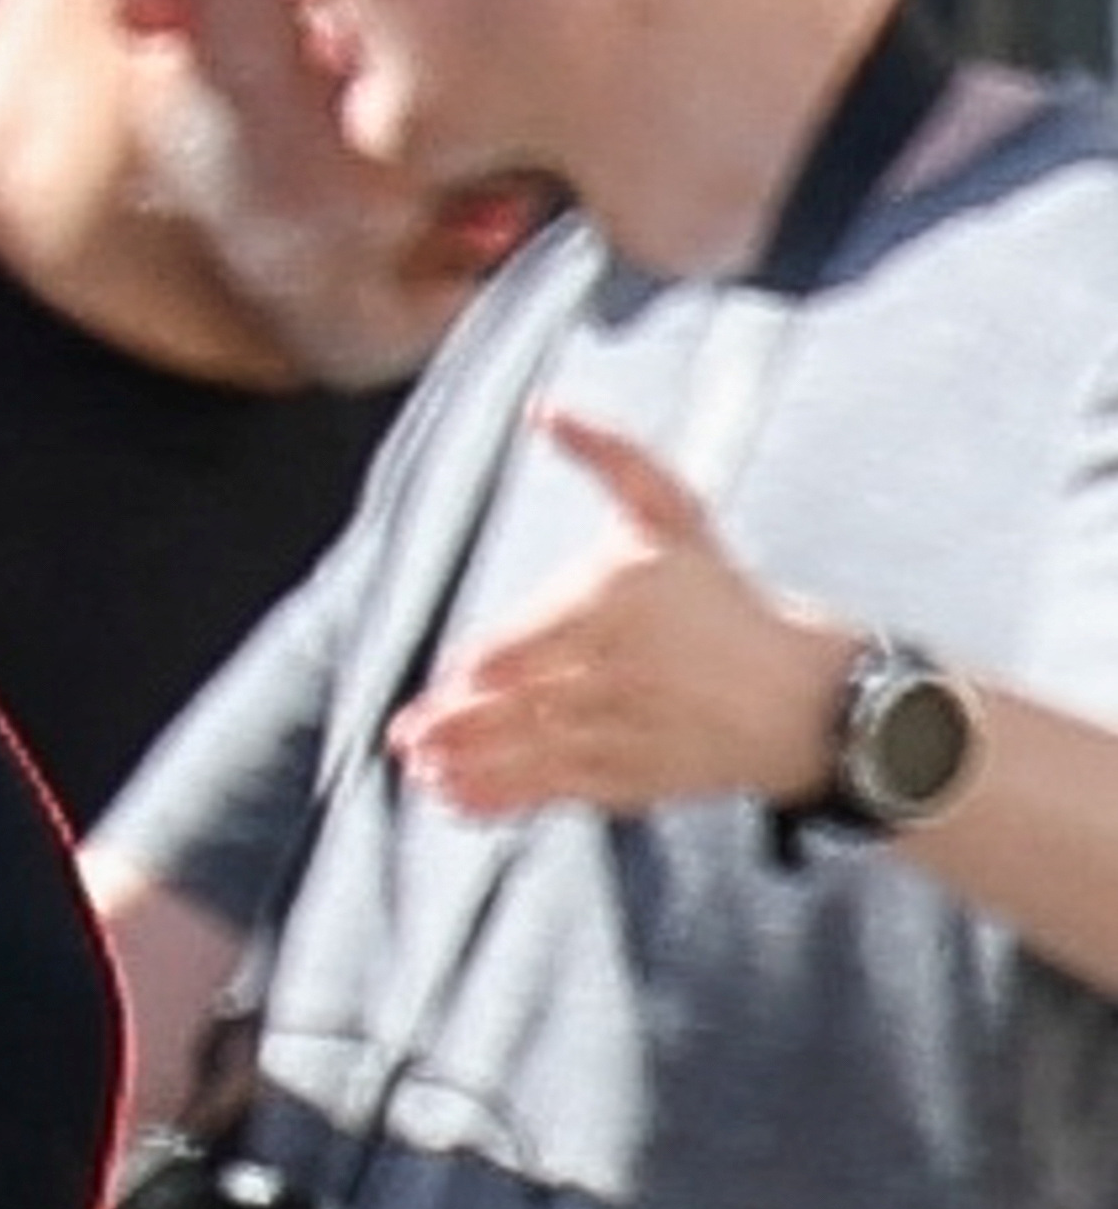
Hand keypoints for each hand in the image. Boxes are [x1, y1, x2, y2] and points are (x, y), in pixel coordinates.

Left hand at [388, 400, 847, 820]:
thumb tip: (544, 408)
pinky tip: (452, 799)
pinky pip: (551, 792)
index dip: (489, 666)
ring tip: (420, 770)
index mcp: (623, 603)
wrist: (801, 694)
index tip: (458, 676)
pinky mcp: (628, 780)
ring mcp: (625, 732)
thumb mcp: (673, 513)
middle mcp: (621, 672)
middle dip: (458, 726)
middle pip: (522, 703)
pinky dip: (499, 800)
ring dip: (467, 767)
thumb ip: (609, 458)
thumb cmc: (719, 595)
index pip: (539, 641)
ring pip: (530, 753)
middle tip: (406, 737)